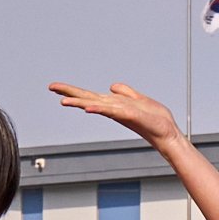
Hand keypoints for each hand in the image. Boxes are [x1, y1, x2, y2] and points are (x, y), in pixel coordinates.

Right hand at [49, 81, 178, 145]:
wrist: (167, 133)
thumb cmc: (155, 119)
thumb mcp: (138, 99)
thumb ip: (125, 93)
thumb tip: (111, 86)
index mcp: (114, 104)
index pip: (90, 95)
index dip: (73, 91)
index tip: (56, 87)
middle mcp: (114, 109)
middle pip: (88, 98)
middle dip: (70, 93)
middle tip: (51, 87)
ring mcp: (121, 113)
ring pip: (96, 105)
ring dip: (79, 102)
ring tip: (63, 101)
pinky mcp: (131, 116)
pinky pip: (113, 111)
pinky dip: (100, 109)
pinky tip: (88, 108)